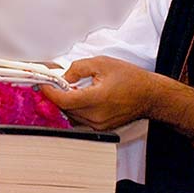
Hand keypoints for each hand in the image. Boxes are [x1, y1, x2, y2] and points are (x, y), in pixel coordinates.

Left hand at [40, 56, 158, 129]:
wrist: (150, 96)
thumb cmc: (130, 79)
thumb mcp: (101, 63)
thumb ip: (77, 68)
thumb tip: (63, 78)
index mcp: (96, 99)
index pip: (63, 101)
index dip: (49, 92)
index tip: (43, 85)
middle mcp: (96, 116)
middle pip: (64, 109)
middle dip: (56, 97)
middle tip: (53, 84)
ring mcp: (99, 125)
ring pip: (71, 116)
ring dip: (65, 104)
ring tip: (68, 90)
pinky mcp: (101, 128)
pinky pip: (80, 120)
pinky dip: (75, 110)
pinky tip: (78, 98)